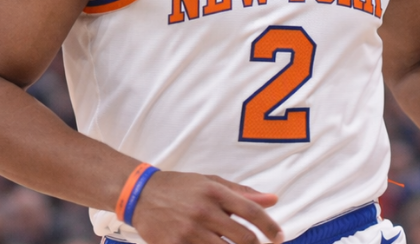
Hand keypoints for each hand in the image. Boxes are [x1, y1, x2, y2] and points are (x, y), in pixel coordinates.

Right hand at [131, 171, 283, 243]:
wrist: (139, 194)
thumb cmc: (179, 187)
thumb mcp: (209, 182)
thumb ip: (242, 193)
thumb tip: (273, 200)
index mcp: (214, 192)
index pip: (252, 212)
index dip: (271, 227)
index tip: (279, 237)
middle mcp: (204, 211)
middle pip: (244, 238)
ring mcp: (189, 231)